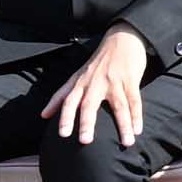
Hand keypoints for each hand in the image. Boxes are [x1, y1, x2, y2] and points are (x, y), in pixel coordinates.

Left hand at [48, 28, 158, 146]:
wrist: (122, 38)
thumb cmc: (98, 62)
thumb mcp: (77, 76)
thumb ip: (61, 96)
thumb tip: (43, 115)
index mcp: (80, 82)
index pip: (68, 101)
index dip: (65, 117)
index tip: (63, 135)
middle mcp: (95, 82)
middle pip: (89, 104)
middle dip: (87, 123)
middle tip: (85, 141)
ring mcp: (114, 82)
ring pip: (119, 106)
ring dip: (123, 125)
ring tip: (126, 143)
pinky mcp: (131, 80)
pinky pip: (134, 101)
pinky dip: (136, 117)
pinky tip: (138, 131)